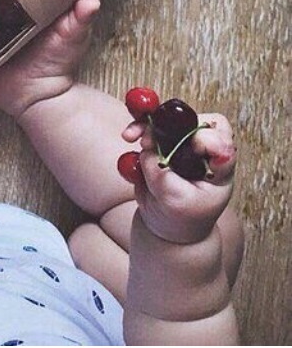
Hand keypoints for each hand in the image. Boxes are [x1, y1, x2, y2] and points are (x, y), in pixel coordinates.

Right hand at [122, 113, 236, 242]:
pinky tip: (128, 137)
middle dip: (169, 125)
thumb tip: (149, 148)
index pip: (219, 140)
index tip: (190, 147)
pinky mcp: (164, 144)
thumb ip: (162, 174)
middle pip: (192, 122)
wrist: (168, 226)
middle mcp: (204, 150)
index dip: (204, 138)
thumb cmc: (182, 218)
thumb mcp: (175, 201)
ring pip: (168, 121)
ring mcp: (183, 144)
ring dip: (147, 125)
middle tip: (147, 140)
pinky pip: (150, 128)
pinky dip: (138, 129)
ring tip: (130, 136)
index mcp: (219, 167)